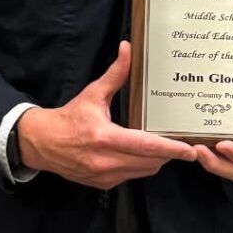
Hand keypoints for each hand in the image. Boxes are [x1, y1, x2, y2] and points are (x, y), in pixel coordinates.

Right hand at [17, 41, 196, 188]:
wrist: (42, 144)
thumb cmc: (69, 118)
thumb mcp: (93, 94)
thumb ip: (115, 74)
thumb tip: (127, 48)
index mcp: (104, 138)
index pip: (146, 146)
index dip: (170, 148)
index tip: (189, 150)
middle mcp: (106, 161)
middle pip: (150, 162)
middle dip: (168, 154)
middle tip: (182, 143)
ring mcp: (105, 176)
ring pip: (143, 171)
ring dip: (156, 161)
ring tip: (165, 147)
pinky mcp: (103, 184)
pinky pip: (131, 176)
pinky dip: (141, 166)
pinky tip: (142, 154)